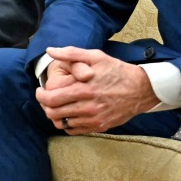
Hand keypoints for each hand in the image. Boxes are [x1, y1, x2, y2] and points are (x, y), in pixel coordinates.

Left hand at [35, 47, 157, 134]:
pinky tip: (69, 113)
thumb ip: (70, 54)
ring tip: (57, 105)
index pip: (51, 98)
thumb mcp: (95, 56)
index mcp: (83, 88)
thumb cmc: (116, 70)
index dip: (41, 95)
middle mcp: (87, 106)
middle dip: (45, 106)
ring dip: (55, 115)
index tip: (41, 90)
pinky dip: (67, 123)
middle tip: (46, 99)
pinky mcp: (99, 127)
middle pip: (53, 113)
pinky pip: (74, 130)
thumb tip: (50, 51)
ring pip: (62, 123)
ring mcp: (93, 119)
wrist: (140, 89)